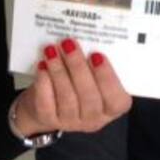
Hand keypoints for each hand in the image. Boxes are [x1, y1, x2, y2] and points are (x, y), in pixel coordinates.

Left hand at [13, 38, 130, 135]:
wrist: (48, 103)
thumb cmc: (77, 83)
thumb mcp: (92, 75)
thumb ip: (95, 64)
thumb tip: (89, 37)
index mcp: (112, 107)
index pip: (117, 100)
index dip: (107, 77)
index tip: (97, 55)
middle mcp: (93, 118)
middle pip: (89, 97)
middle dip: (78, 67)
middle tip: (69, 44)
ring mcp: (71, 122)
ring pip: (67, 98)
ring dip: (59, 70)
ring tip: (52, 50)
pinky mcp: (49, 119)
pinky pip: (47, 103)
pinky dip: (44, 83)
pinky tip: (42, 66)